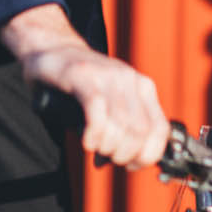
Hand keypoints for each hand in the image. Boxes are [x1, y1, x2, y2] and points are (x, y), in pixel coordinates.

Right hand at [1, 5, 168, 168]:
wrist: (51, 47)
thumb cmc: (80, 83)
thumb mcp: (112, 101)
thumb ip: (125, 126)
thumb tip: (131, 162)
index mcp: (142, 86)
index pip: (160, 130)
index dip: (148, 155)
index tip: (130, 164)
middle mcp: (129, 79)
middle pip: (140, 132)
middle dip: (124, 154)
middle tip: (107, 157)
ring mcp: (107, 75)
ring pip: (121, 125)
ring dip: (108, 147)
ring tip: (95, 148)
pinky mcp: (83, 75)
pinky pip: (98, 113)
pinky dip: (94, 135)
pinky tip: (87, 141)